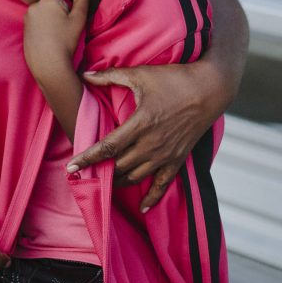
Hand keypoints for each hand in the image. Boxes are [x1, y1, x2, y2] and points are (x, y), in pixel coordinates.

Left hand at [23, 0, 87, 81]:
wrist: (49, 64)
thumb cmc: (66, 41)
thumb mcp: (80, 18)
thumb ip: (82, 0)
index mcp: (47, 0)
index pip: (63, 0)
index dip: (69, 13)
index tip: (68, 25)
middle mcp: (34, 5)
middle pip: (52, 7)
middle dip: (59, 16)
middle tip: (62, 31)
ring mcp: (27, 18)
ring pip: (45, 16)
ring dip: (51, 23)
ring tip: (55, 37)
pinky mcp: (24, 29)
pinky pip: (37, 25)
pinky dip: (43, 30)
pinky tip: (47, 40)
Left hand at [66, 61, 217, 211]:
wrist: (210, 89)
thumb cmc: (174, 79)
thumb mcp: (141, 74)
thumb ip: (110, 76)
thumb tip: (85, 74)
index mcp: (140, 124)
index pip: (107, 147)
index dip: (87, 159)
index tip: (71, 168)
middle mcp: (151, 144)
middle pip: (119, 166)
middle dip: (100, 171)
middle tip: (83, 173)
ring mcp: (165, 154)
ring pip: (135, 177)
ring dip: (118, 181)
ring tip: (104, 181)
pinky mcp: (178, 159)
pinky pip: (163, 185)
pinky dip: (151, 198)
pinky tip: (142, 207)